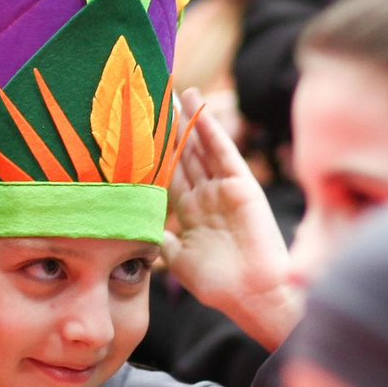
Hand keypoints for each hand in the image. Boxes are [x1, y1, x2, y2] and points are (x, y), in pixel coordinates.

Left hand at [163, 92, 300, 350]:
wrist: (251, 294)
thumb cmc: (217, 284)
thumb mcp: (178, 259)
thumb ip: (160, 238)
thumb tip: (137, 224)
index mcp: (191, 213)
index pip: (170, 175)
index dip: (156, 154)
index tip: (140, 133)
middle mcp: (207, 196)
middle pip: (186, 155)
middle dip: (172, 130)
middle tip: (156, 100)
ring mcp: (224, 189)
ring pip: (203, 148)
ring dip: (192, 121)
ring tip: (178, 92)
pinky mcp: (242, 186)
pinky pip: (224, 153)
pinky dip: (212, 131)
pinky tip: (199, 110)